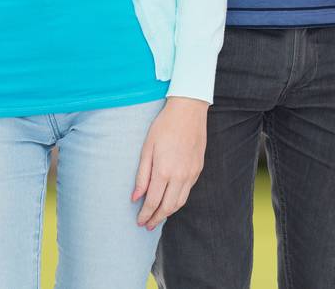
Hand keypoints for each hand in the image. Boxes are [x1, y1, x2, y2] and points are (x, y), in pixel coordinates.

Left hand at [133, 97, 207, 228]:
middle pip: (168, 207)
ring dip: (168, 212)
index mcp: (164, 171)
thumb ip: (142, 176)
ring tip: (158, 216)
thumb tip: (136, 198)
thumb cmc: (164, 126)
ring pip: (180, 202)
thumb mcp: (147, 149)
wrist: (189, 110)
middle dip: (157, 218)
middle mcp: (180, 176)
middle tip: (147, 225)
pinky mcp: (198, 168)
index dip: (145, 215)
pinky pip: (188, 190)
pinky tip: (171, 199)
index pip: (153, 202)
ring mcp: (191, 172)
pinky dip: (178, 200)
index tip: (139, 222)